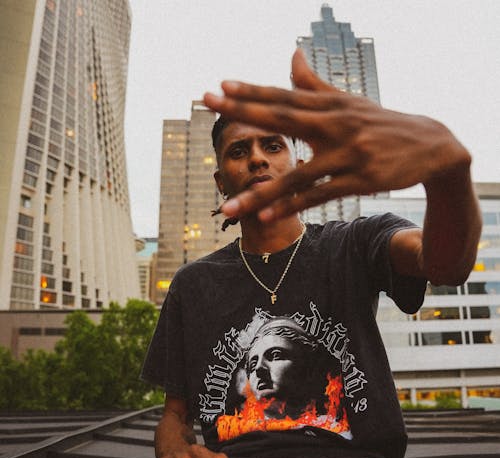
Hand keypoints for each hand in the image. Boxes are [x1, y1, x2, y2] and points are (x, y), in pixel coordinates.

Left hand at [203, 49, 470, 222]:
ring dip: (261, 192)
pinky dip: (292, 207)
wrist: (433, 145)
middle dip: (244, 110)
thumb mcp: (350, 103)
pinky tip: (266, 216)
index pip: (284, 96)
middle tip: (208, 101)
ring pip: (297, 175)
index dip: (251, 90)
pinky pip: (319, 196)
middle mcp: (336, 125)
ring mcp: (347, 154)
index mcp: (331, 106)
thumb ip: (316, 85)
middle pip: (283, 117)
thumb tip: (292, 55)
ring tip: (229, 207)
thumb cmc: (383, 124)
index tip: (218, 86)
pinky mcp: (359, 180)